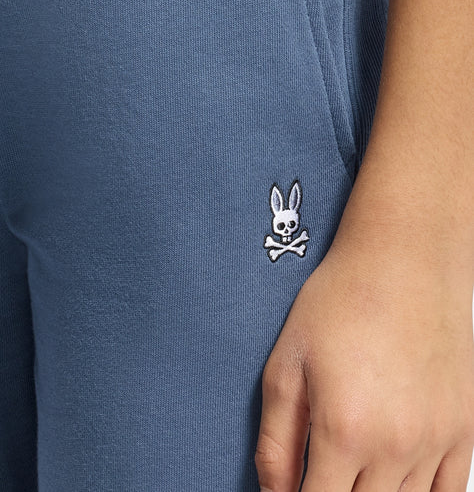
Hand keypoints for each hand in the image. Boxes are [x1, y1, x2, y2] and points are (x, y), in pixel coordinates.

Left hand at [254, 198, 473, 491]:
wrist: (404, 261)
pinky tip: (394, 480)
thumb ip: (275, 439)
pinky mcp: (465, 430)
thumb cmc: (341, 302)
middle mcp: (396, 446)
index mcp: (343, 430)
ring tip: (352, 471)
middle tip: (321, 473)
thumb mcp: (287, 364)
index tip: (293, 491)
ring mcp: (437, 441)